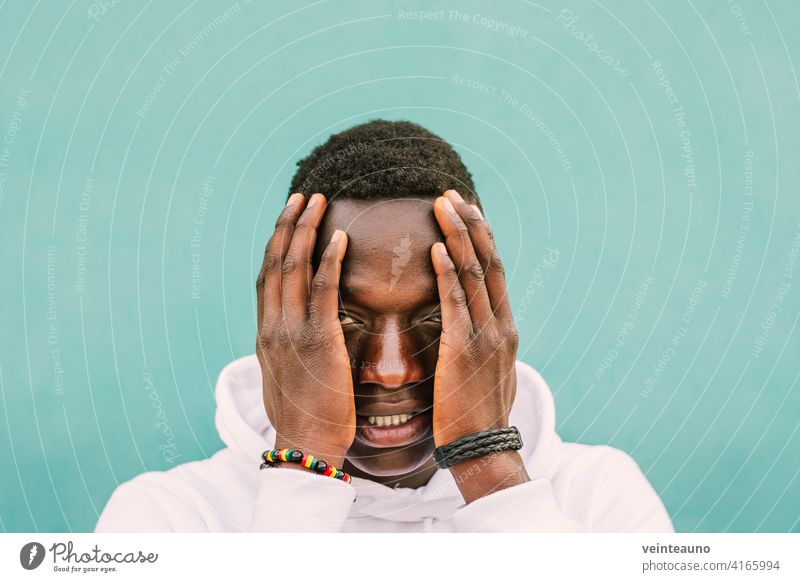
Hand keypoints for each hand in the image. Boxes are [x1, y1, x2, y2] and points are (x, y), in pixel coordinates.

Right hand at [255, 192, 353, 466]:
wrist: (306, 446)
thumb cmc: (305, 414)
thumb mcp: (287, 375)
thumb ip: (288, 346)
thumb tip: (294, 330)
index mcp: (266, 333)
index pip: (266, 277)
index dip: (276, 243)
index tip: (288, 217)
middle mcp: (272, 327)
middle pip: (275, 263)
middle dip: (287, 225)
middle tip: (302, 196)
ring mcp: (291, 333)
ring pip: (292, 269)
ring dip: (304, 230)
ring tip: (317, 202)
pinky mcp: (318, 343)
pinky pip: (322, 293)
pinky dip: (328, 262)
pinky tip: (339, 238)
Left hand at [431, 189, 527, 501]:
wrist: (482, 448)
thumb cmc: (476, 412)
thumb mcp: (486, 370)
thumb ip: (479, 342)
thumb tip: (467, 325)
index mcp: (505, 328)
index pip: (495, 270)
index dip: (480, 237)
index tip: (464, 211)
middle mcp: (501, 324)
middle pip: (489, 261)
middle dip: (470, 224)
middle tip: (451, 195)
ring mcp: (486, 335)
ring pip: (475, 273)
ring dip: (457, 236)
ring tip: (442, 206)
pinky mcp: (464, 349)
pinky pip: (456, 302)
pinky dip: (446, 273)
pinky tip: (434, 249)